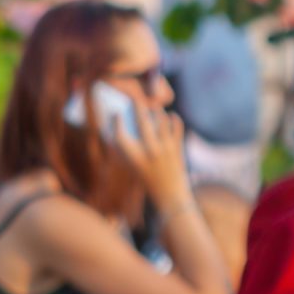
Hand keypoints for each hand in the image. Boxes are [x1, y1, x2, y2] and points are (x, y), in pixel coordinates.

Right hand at [111, 90, 192, 212]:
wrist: (170, 194)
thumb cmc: (147, 178)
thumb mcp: (132, 165)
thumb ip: (125, 146)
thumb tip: (121, 121)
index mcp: (134, 158)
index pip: (120, 135)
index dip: (116, 122)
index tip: (116, 114)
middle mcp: (150, 152)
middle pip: (142, 122)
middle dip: (137, 106)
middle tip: (136, 99)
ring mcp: (166, 149)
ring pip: (162, 120)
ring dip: (157, 111)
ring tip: (154, 108)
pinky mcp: (178, 148)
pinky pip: (177, 126)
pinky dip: (174, 118)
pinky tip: (171, 116)